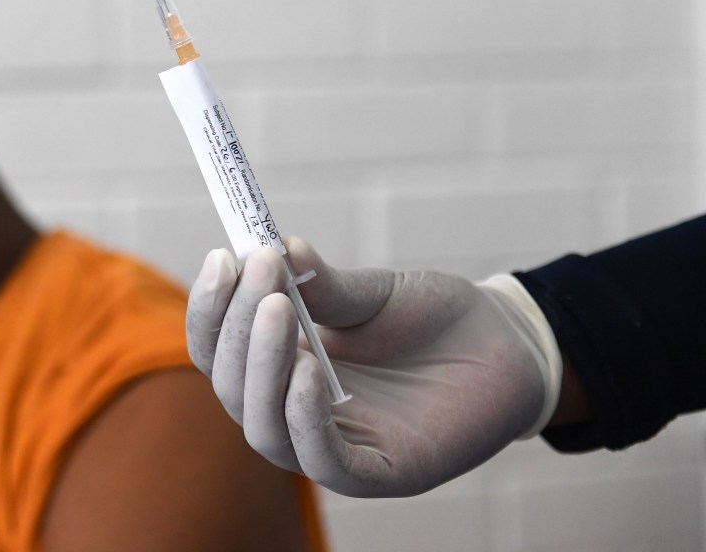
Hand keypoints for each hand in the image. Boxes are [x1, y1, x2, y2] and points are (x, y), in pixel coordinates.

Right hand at [185, 239, 557, 497]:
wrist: (509, 346)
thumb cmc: (435, 320)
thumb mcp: (372, 293)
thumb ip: (322, 284)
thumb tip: (276, 246)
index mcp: (281, 365)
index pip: (220, 350)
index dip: (211, 308)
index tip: (222, 256)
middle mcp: (295, 410)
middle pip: (232, 387)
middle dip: (236, 328)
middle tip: (259, 270)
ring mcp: (333, 446)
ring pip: (264, 429)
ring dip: (261, 368)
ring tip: (279, 309)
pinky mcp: (377, 474)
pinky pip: (322, 460)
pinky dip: (305, 417)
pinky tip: (310, 370)